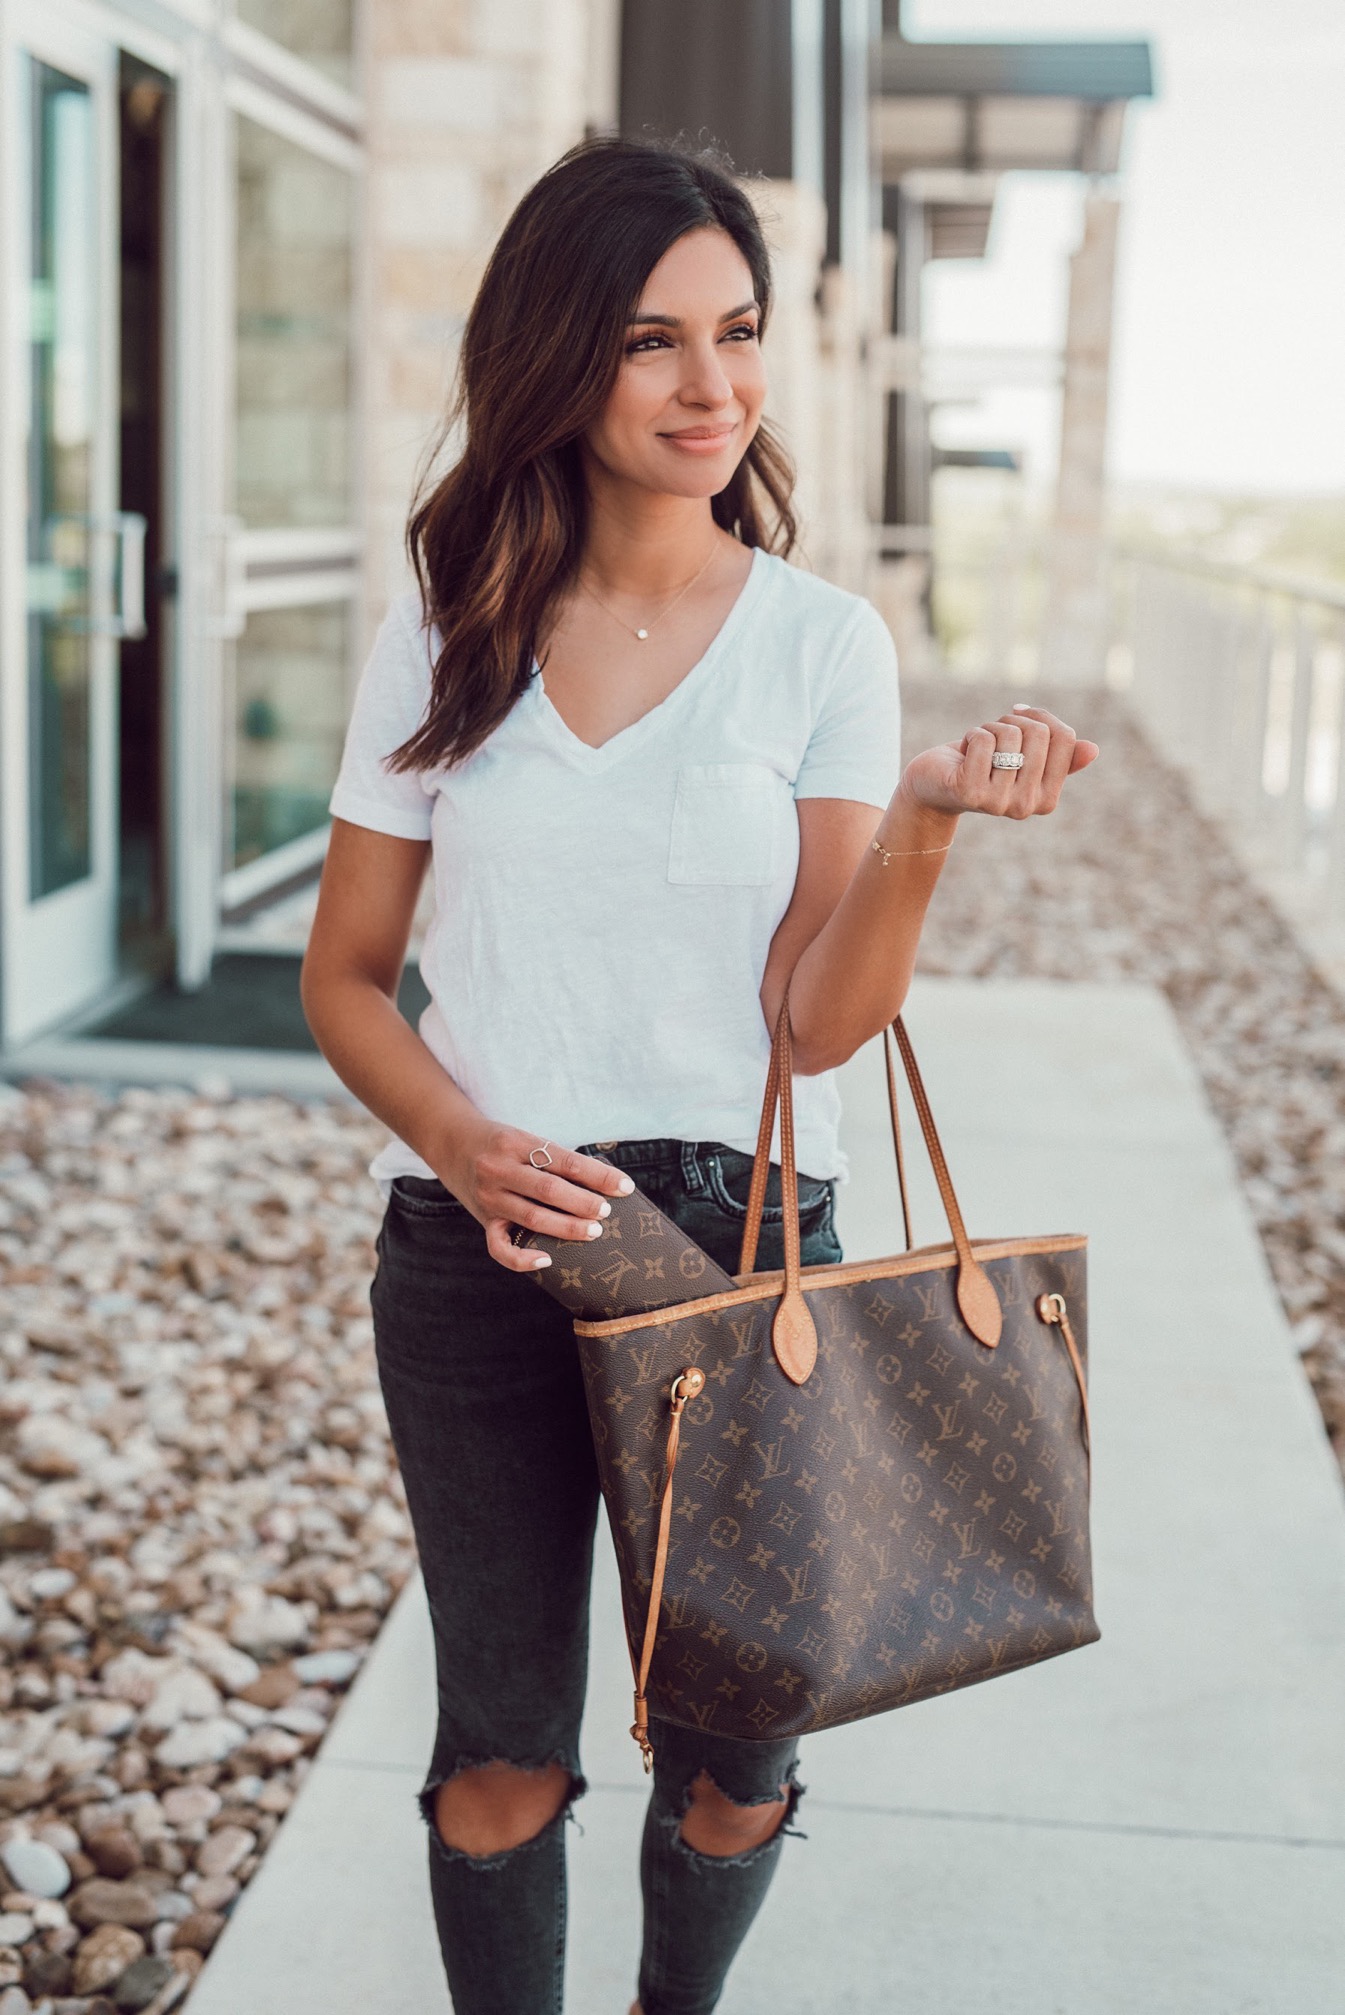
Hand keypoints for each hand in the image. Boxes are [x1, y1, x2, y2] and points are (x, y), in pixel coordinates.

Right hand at [442, 1122, 633, 1273]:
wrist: (450, 1141)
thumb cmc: (500, 1142)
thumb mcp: (525, 1138)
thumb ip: (554, 1159)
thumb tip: (603, 1183)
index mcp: (516, 1143)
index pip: (565, 1161)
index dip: (598, 1175)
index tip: (625, 1186)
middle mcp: (499, 1169)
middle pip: (549, 1190)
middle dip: (583, 1203)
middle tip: (606, 1212)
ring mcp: (489, 1197)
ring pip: (531, 1217)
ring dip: (566, 1227)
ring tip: (594, 1231)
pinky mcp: (483, 1219)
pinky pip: (500, 1247)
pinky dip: (522, 1258)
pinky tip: (547, 1259)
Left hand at [901, 704, 1098, 820]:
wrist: (933, 787)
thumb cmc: (981, 766)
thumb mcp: (1023, 758)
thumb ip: (1057, 756)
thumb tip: (1093, 750)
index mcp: (1048, 799)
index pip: (1065, 738)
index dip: (1041, 717)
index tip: (1020, 719)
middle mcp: (1027, 807)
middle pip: (1039, 733)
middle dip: (1012, 721)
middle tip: (993, 734)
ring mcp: (999, 803)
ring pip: (1010, 734)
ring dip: (989, 728)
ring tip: (977, 748)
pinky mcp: (971, 792)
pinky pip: (984, 739)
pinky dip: (972, 734)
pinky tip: (962, 754)